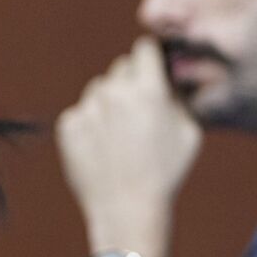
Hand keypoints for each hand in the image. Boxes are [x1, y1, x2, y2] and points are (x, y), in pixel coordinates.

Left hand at [56, 36, 202, 255]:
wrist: (126, 207)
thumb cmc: (165, 172)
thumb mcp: (189, 131)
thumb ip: (178, 96)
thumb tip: (168, 78)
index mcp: (148, 89)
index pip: (144, 49)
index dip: (149, 55)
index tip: (150, 64)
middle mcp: (114, 93)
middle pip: (120, 67)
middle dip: (130, 81)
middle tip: (137, 109)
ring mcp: (87, 108)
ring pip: (99, 89)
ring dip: (109, 102)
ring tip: (120, 135)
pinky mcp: (67, 125)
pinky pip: (80, 112)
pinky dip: (89, 123)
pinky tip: (101, 146)